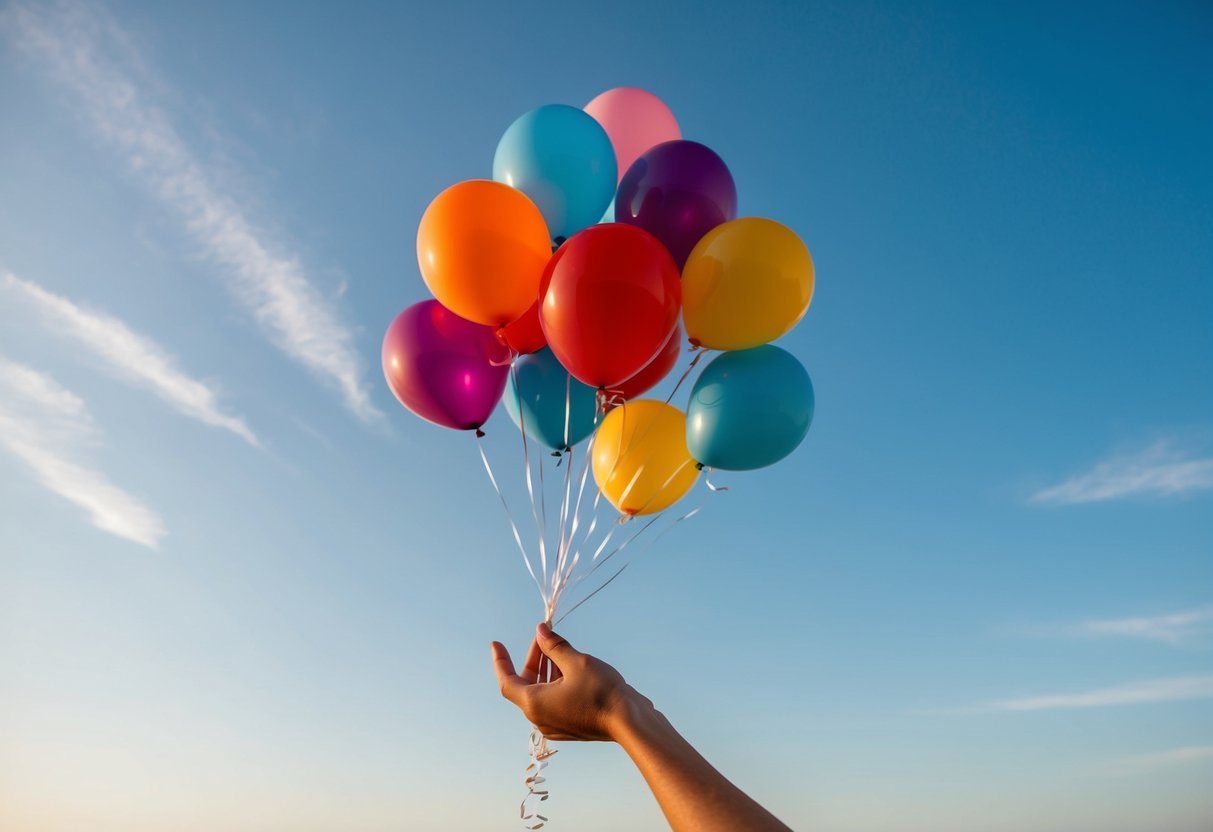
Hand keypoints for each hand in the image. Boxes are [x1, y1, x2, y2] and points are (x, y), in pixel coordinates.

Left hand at [491, 622, 649, 741]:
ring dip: (547, 669)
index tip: (496, 643)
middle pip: (527, 684)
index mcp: (534, 704)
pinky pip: (555, 701)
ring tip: (560, 648)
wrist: (630, 723)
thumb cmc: (601, 692)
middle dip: (534, 659)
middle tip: (544, 636)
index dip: (500, 661)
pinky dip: (557, 682)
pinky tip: (571, 667)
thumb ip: (554, 646)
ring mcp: (555, 725)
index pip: (507, 681)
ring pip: (542, 692)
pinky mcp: (570, 726)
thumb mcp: (576, 661)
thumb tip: (540, 631)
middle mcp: (540, 718)